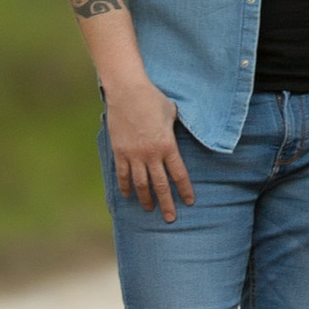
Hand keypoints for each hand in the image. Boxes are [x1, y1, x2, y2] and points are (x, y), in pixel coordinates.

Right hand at [106, 73, 194, 220]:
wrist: (127, 90)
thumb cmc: (153, 98)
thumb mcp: (172, 113)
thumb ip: (175, 129)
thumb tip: (177, 136)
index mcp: (167, 145)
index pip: (179, 174)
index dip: (184, 190)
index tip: (189, 202)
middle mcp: (151, 154)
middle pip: (161, 185)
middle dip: (166, 203)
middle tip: (171, 218)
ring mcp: (133, 154)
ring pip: (141, 184)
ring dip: (146, 199)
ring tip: (149, 209)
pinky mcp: (119, 151)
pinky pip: (122, 174)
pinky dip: (125, 186)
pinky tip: (127, 195)